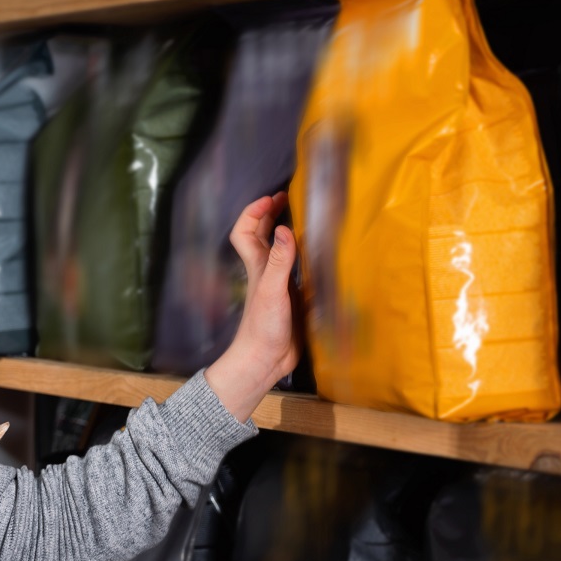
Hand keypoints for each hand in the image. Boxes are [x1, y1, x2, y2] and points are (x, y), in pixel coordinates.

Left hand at [204, 192, 299, 422]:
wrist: (264, 362)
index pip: (245, 231)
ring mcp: (278, 285)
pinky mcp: (291, 299)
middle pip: (261, 237)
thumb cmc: (263, 327)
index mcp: (258, 266)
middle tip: (286, 198)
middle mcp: (266, 272)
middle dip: (269, 215)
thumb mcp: (273, 291)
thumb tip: (285, 229)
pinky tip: (316, 256)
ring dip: (286, 234)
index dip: (253, 212)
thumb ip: (280, 261)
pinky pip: (295, 271)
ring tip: (302, 219)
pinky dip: (302, 258)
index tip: (272, 198)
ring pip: (279, 252)